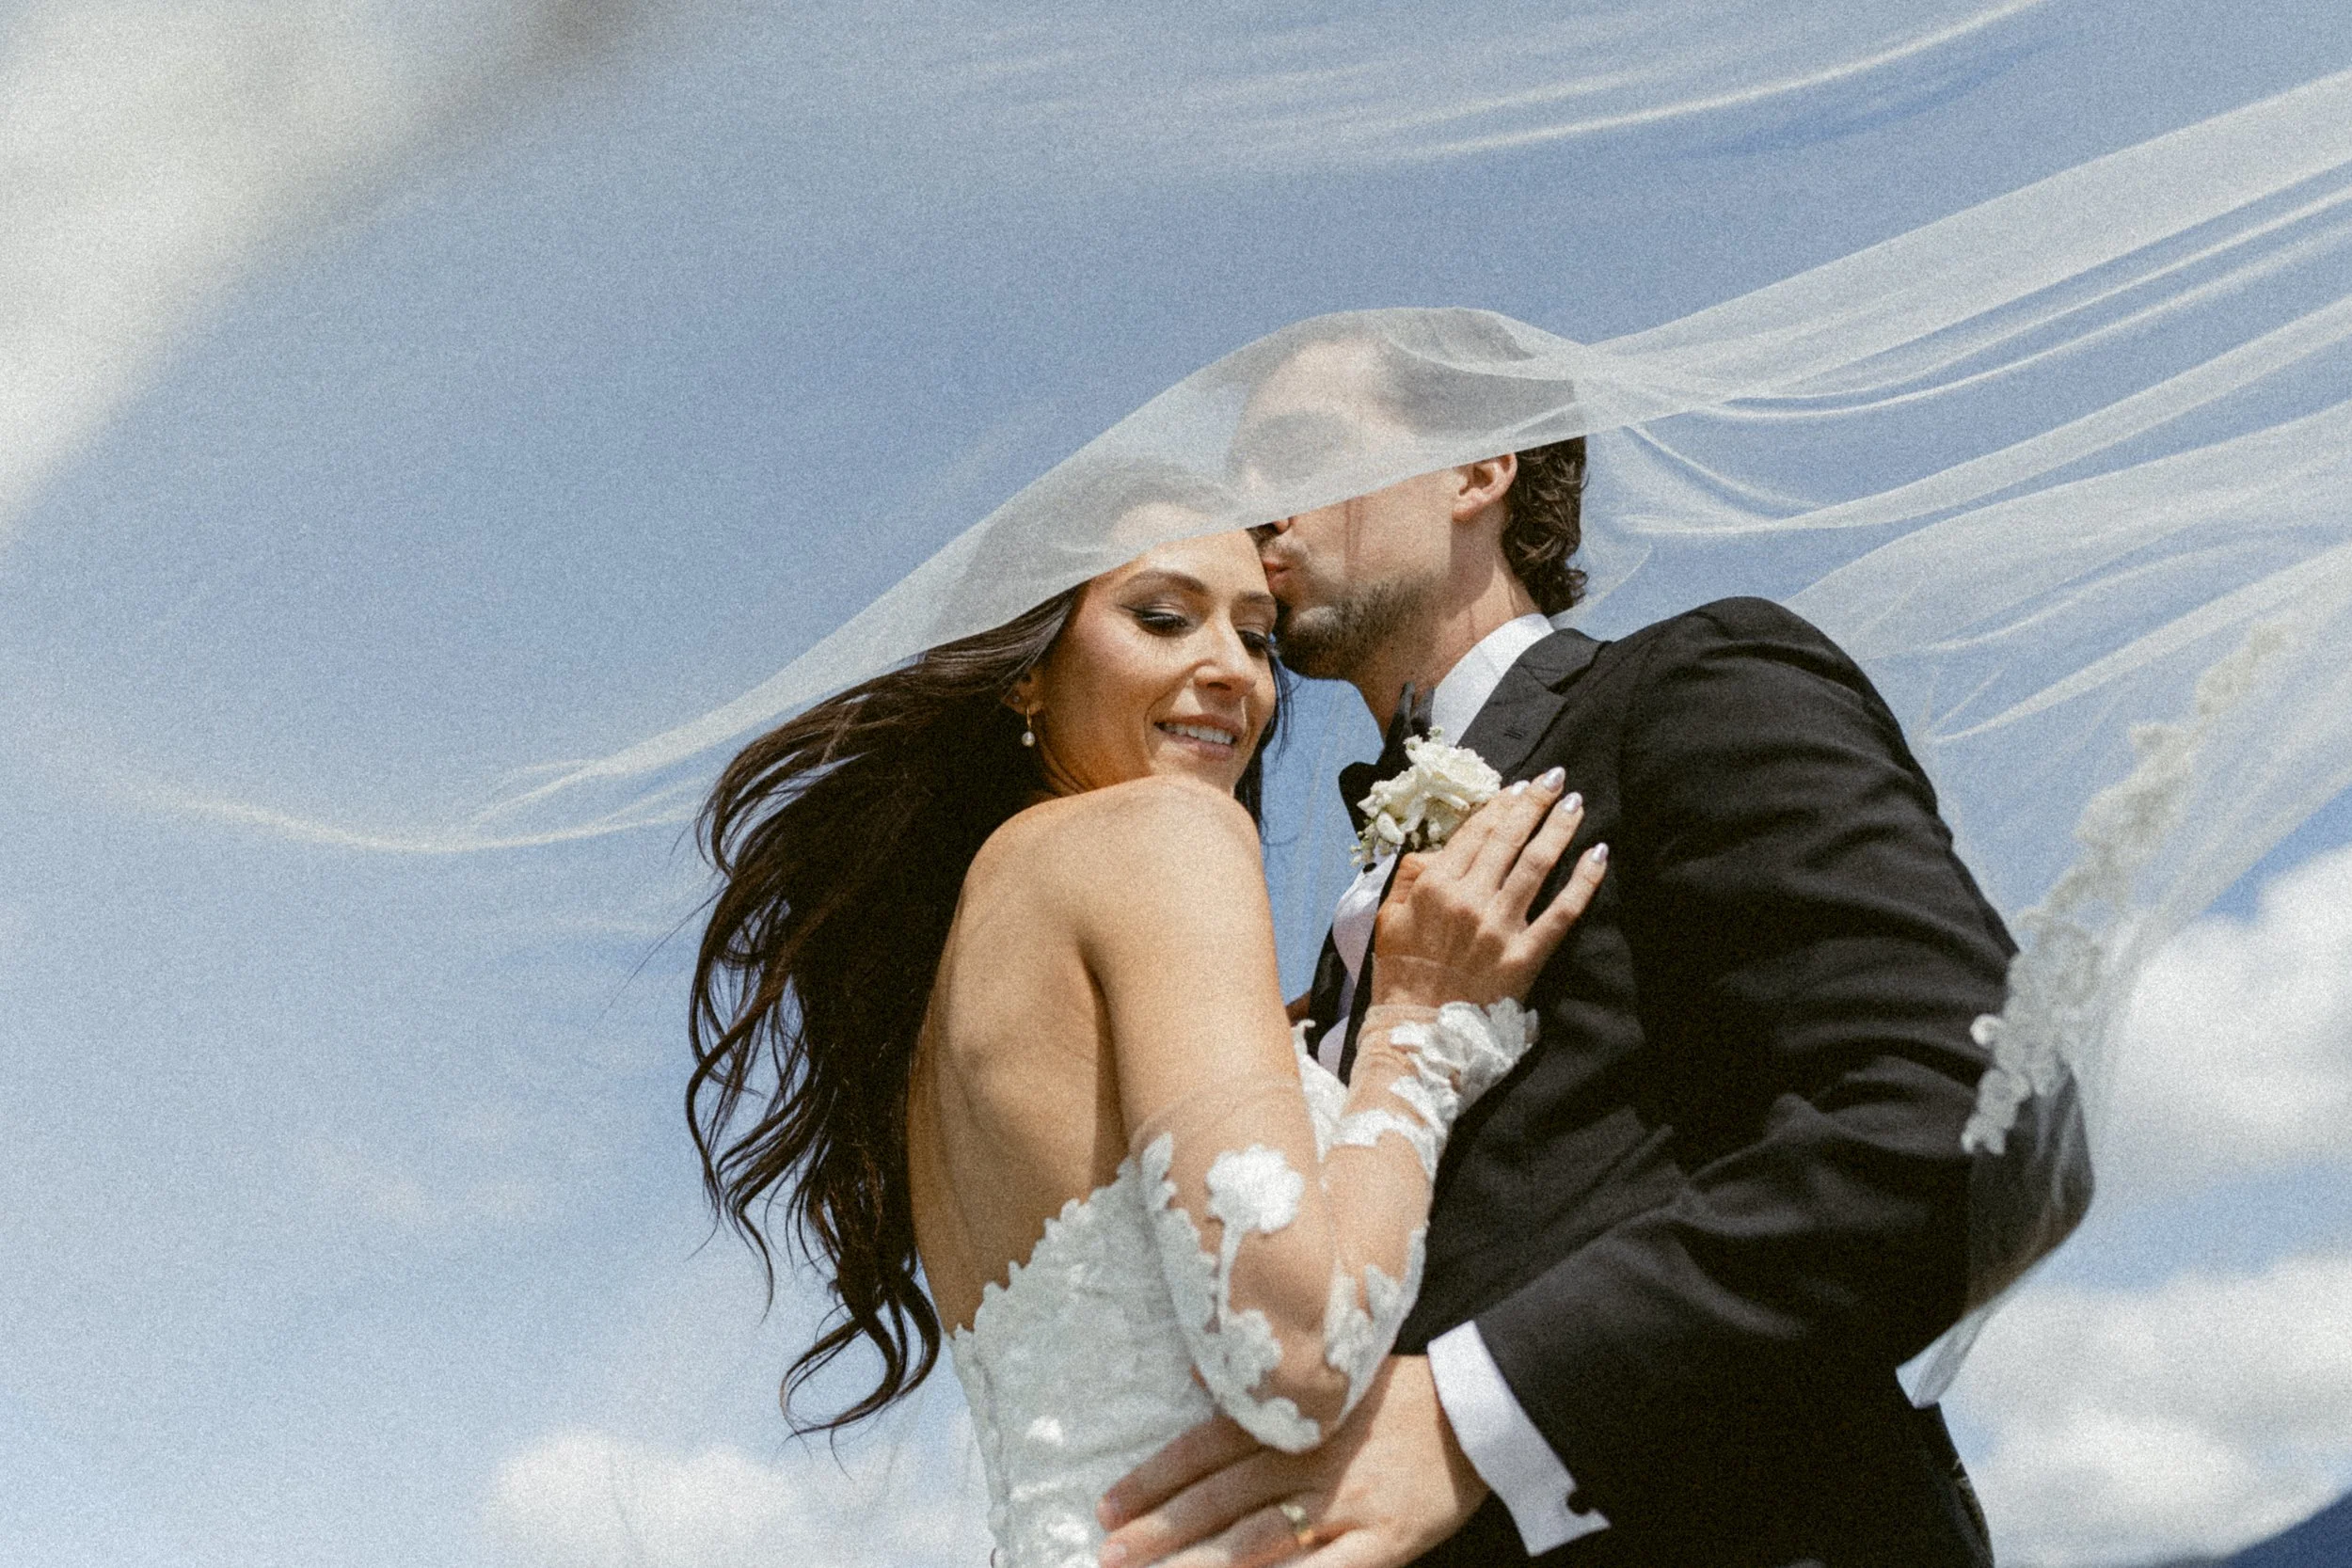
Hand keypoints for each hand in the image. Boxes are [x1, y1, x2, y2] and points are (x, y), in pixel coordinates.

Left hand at [1096, 1357, 1486, 1567]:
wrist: (1479, 1410)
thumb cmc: (1396, 1396)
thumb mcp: (1328, 1376)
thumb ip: (1264, 1388)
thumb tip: (1196, 1371)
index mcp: (1290, 1418)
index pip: (1204, 1448)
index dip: (1154, 1479)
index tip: (1107, 1506)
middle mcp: (1308, 1459)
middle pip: (1220, 1496)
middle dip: (1160, 1528)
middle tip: (1110, 1552)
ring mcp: (1344, 1503)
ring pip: (1259, 1538)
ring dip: (1201, 1563)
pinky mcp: (1383, 1542)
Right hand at [1372, 770, 1605, 1008]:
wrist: (1419, 1032)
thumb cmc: (1400, 975)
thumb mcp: (1388, 917)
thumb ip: (1410, 876)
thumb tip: (1436, 846)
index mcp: (1435, 886)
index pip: (1474, 833)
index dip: (1499, 806)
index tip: (1517, 787)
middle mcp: (1470, 899)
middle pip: (1509, 839)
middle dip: (1534, 803)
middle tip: (1556, 779)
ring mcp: (1500, 927)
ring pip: (1537, 865)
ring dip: (1560, 829)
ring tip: (1577, 805)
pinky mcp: (1525, 956)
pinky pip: (1562, 912)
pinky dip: (1584, 881)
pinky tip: (1599, 855)